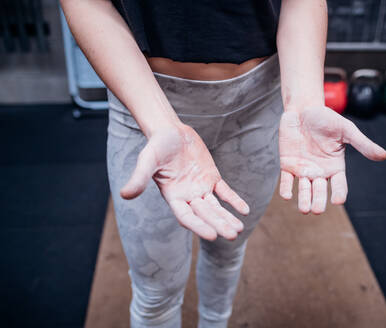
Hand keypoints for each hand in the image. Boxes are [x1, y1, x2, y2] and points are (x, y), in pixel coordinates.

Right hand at [120, 124, 249, 240]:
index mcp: (173, 197)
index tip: (212, 236)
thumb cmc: (156, 146)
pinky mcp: (212, 177)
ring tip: (239, 230)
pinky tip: (245, 211)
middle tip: (232, 236)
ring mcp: (201, 188)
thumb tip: (124, 195)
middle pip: (205, 215)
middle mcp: (188, 196)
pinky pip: (225, 192)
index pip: (187, 216)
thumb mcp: (147, 160)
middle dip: (218, 224)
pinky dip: (234, 200)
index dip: (199, 226)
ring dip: (227, 217)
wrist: (170, 131)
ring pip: (216, 207)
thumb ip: (138, 178)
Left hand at [279, 107, 385, 213]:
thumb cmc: (327, 119)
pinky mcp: (288, 165)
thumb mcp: (346, 130)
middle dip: (318, 201)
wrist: (303, 110)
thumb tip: (384, 155)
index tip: (337, 201)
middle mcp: (319, 171)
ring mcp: (303, 169)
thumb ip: (362, 144)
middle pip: (320, 191)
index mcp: (335, 166)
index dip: (339, 194)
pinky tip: (286, 196)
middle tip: (317, 210)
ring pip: (304, 189)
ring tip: (304, 209)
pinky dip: (286, 189)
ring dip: (304, 200)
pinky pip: (286, 180)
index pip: (339, 185)